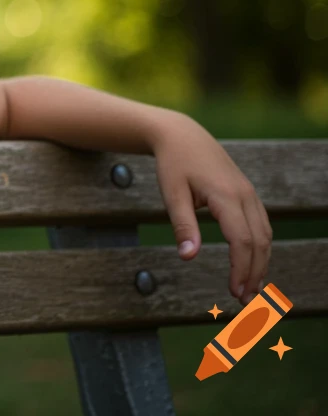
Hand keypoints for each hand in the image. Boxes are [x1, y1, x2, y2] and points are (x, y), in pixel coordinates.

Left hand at [151, 114, 272, 305]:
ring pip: (265, 235)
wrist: (183, 135)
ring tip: (250, 289)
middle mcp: (244, 195)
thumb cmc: (173, 164)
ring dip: (260, 263)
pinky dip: (261, 248)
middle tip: (244, 300)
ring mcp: (250, 194)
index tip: (233, 292)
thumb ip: (182, 225)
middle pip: (259, 242)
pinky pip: (261, 225)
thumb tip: (188, 258)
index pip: (241, 240)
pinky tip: (253, 264)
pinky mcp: (248, 194)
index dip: (240, 269)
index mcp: (226, 196)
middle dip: (254, 273)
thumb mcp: (171, 193)